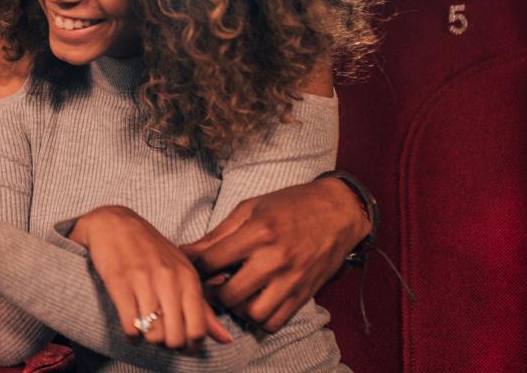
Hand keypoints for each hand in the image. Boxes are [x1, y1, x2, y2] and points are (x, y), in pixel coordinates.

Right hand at [70, 206, 232, 349]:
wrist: (114, 223)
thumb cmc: (151, 249)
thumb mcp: (182, 271)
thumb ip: (203, 307)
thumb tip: (226, 340)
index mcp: (188, 277)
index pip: (198, 329)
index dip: (190, 345)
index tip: (181, 342)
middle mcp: (168, 280)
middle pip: (176, 337)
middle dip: (168, 344)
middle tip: (162, 335)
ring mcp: (143, 281)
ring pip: (153, 334)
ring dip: (149, 339)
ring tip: (146, 329)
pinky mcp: (119, 284)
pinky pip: (130, 326)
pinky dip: (131, 335)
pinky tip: (132, 327)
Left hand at [180, 177, 369, 332]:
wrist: (339, 212)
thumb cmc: (290, 204)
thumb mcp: (249, 208)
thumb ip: (217, 234)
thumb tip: (187, 252)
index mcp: (258, 233)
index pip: (211, 262)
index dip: (194, 267)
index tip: (193, 266)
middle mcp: (275, 259)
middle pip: (228, 295)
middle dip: (213, 292)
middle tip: (212, 284)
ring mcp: (292, 280)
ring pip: (252, 314)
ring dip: (237, 308)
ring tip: (235, 293)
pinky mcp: (305, 294)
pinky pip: (275, 321)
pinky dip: (260, 318)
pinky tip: (255, 301)